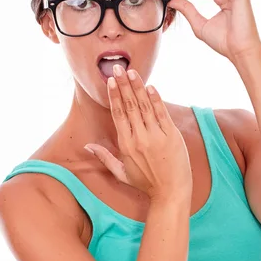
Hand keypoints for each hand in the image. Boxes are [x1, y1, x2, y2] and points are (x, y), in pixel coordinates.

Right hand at [84, 66, 192, 200]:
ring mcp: (156, 136)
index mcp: (126, 145)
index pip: (118, 115)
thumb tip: (88, 146)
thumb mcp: (121, 173)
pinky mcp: (172, 136)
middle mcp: (140, 138)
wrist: (171, 192)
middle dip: (123, 85)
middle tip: (117, 68)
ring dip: (138, 88)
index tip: (110, 81)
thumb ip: (105, 157)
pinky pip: (162, 114)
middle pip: (129, 107)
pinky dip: (156, 99)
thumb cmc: (146, 183)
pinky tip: (150, 87)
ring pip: (145, 107)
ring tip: (132, 72)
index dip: (114, 96)